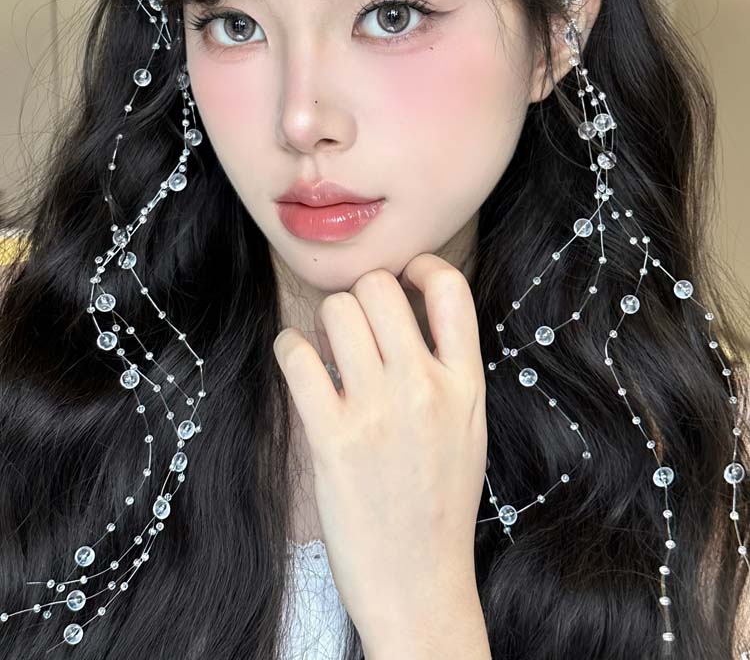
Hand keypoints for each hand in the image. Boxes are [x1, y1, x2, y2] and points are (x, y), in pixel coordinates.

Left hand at [272, 253, 487, 653]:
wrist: (419, 585)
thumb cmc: (440, 506)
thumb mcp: (470, 429)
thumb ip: (451, 368)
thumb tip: (411, 310)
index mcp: (466, 385)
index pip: (450, 288)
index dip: (420, 267)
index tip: (402, 279)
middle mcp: (425, 388)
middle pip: (378, 287)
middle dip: (360, 295)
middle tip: (356, 325)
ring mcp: (378, 411)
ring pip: (337, 310)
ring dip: (325, 322)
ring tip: (329, 351)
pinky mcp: (332, 437)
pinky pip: (298, 355)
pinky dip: (291, 349)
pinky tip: (300, 364)